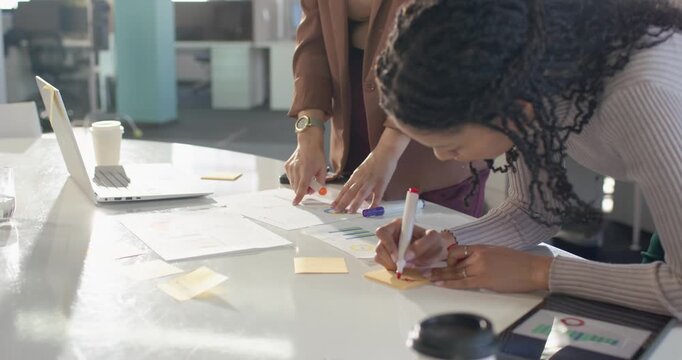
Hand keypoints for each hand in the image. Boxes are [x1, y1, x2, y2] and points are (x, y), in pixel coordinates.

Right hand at [284, 127, 325, 204]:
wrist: (308, 143)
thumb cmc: (316, 155)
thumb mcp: (323, 169)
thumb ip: (321, 182)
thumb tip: (318, 190)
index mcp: (306, 171)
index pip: (301, 188)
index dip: (299, 197)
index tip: (295, 203)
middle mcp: (296, 170)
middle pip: (297, 188)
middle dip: (303, 190)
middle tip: (311, 185)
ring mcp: (290, 168)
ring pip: (293, 184)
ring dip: (299, 184)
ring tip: (306, 176)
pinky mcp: (287, 166)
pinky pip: (290, 178)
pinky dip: (296, 178)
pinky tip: (301, 171)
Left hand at [332, 150, 398, 212]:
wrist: (385, 152)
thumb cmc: (374, 161)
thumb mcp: (362, 170)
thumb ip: (358, 181)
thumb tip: (355, 193)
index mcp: (356, 176)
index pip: (345, 189)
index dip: (339, 198)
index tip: (333, 205)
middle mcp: (362, 179)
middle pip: (350, 192)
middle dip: (343, 202)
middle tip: (337, 210)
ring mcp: (371, 181)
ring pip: (361, 194)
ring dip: (355, 203)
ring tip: (350, 211)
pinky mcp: (381, 183)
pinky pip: (377, 195)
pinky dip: (374, 203)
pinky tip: (370, 210)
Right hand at [374, 218, 456, 269]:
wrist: (436, 250)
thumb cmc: (434, 240)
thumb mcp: (433, 238)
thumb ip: (422, 245)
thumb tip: (407, 256)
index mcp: (397, 225)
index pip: (382, 232)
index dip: (387, 245)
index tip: (398, 257)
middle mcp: (390, 235)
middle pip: (379, 247)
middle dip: (390, 259)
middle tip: (402, 266)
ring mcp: (387, 247)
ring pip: (379, 257)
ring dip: (392, 265)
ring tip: (407, 266)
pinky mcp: (389, 257)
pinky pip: (384, 264)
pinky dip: (392, 268)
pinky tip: (404, 267)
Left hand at [427, 245, 552, 292]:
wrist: (533, 269)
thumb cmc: (518, 262)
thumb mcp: (496, 252)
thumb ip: (481, 256)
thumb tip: (469, 263)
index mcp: (480, 247)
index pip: (456, 250)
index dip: (446, 257)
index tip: (437, 261)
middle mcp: (477, 255)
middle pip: (452, 260)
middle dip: (436, 265)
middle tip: (423, 268)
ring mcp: (480, 267)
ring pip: (454, 271)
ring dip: (439, 274)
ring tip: (427, 277)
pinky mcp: (484, 280)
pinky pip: (462, 282)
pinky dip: (449, 283)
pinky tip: (440, 283)